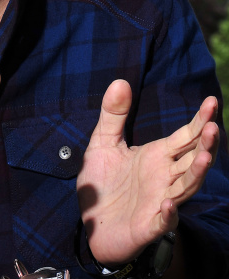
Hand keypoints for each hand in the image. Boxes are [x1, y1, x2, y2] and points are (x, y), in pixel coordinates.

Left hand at [77, 79, 218, 267]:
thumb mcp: (103, 142)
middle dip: (205, 144)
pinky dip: (169, 214)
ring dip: (196, 174)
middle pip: (192, 159)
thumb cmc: (103, 181)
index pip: (185, 136)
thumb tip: (120, 80)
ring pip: (185, 187)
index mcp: (157, 156)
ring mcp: (159, 201)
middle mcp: (164, 177)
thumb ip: (113, 114)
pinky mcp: (147, 225)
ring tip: (206, 157)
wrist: (91, 221)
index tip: (211, 101)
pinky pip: (162, 221)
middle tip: (214, 128)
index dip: (199, 121)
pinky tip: (169, 203)